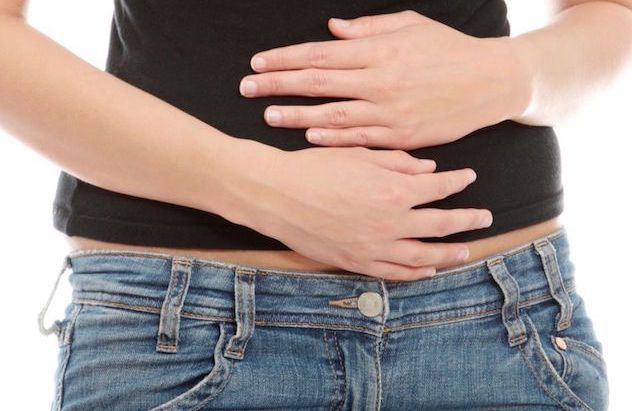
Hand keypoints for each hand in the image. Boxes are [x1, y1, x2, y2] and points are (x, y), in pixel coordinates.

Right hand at [237, 146, 491, 280]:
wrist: (277, 195)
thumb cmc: (315, 168)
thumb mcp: (358, 155)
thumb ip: (398, 163)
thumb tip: (429, 169)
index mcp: (394, 190)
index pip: (439, 187)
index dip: (458, 181)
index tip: (468, 177)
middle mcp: (392, 223)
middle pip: (441, 225)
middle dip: (467, 220)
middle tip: (484, 218)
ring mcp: (375, 247)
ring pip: (424, 256)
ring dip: (449, 253)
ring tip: (465, 251)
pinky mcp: (357, 262)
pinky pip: (394, 272)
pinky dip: (415, 272)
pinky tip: (427, 270)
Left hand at [239, 10, 529, 149]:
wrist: (491, 83)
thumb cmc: (449, 50)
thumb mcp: (412, 26)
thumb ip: (369, 29)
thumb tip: (331, 31)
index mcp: (379, 51)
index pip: (320, 54)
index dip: (285, 59)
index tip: (258, 63)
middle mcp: (379, 81)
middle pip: (317, 83)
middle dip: (277, 85)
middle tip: (247, 88)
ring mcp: (389, 112)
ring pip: (332, 116)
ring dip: (296, 116)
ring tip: (268, 116)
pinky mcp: (401, 136)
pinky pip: (358, 139)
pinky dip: (331, 138)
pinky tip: (309, 136)